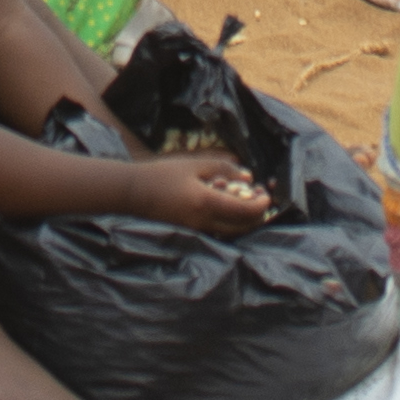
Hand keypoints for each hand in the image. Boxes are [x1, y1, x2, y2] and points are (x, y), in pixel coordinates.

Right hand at [123, 149, 274, 233]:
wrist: (133, 193)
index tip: (265, 193)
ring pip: (232, 232)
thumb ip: (222, 168)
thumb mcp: (193, 165)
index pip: (245, 212)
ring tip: (242, 200)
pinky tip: (224, 206)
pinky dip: (228, 222)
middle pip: (243, 227)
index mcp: (206, 203)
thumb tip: (247, 177)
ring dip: (243, 220)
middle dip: (256, 214)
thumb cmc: (162, 174)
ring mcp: (197, 232)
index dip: (261, 204)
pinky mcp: (191, 234)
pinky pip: (218, 232)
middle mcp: (204, 223)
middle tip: (258, 197)